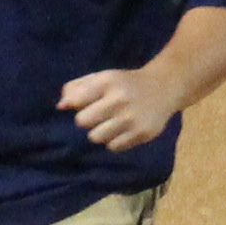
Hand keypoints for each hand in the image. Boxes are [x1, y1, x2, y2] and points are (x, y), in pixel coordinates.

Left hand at [60, 66, 183, 151]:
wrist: (164, 88)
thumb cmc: (125, 84)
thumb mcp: (102, 77)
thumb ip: (77, 88)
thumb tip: (60, 106)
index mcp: (108, 81)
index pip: (75, 101)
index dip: (77, 105)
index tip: (86, 103)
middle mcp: (119, 99)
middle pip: (82, 122)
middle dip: (87, 120)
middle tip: (100, 115)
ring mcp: (131, 118)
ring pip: (96, 137)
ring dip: (100, 132)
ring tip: (111, 123)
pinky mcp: (142, 133)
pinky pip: (113, 147)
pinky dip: (115, 141)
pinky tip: (123, 130)